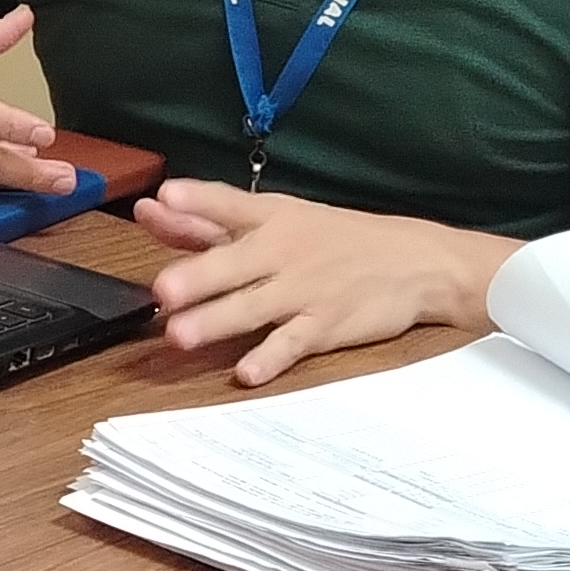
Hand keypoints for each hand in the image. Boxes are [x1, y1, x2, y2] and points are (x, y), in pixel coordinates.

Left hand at [136, 181, 508, 383]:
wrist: (416, 262)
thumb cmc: (336, 239)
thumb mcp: (279, 219)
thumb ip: (210, 220)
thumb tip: (153, 209)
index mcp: (270, 218)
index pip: (228, 205)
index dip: (196, 202)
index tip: (163, 198)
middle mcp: (283, 251)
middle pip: (233, 264)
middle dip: (197, 277)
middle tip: (162, 291)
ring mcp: (304, 291)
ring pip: (253, 307)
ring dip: (217, 321)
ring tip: (180, 335)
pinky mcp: (325, 325)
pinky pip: (293, 343)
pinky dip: (271, 358)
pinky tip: (248, 372)